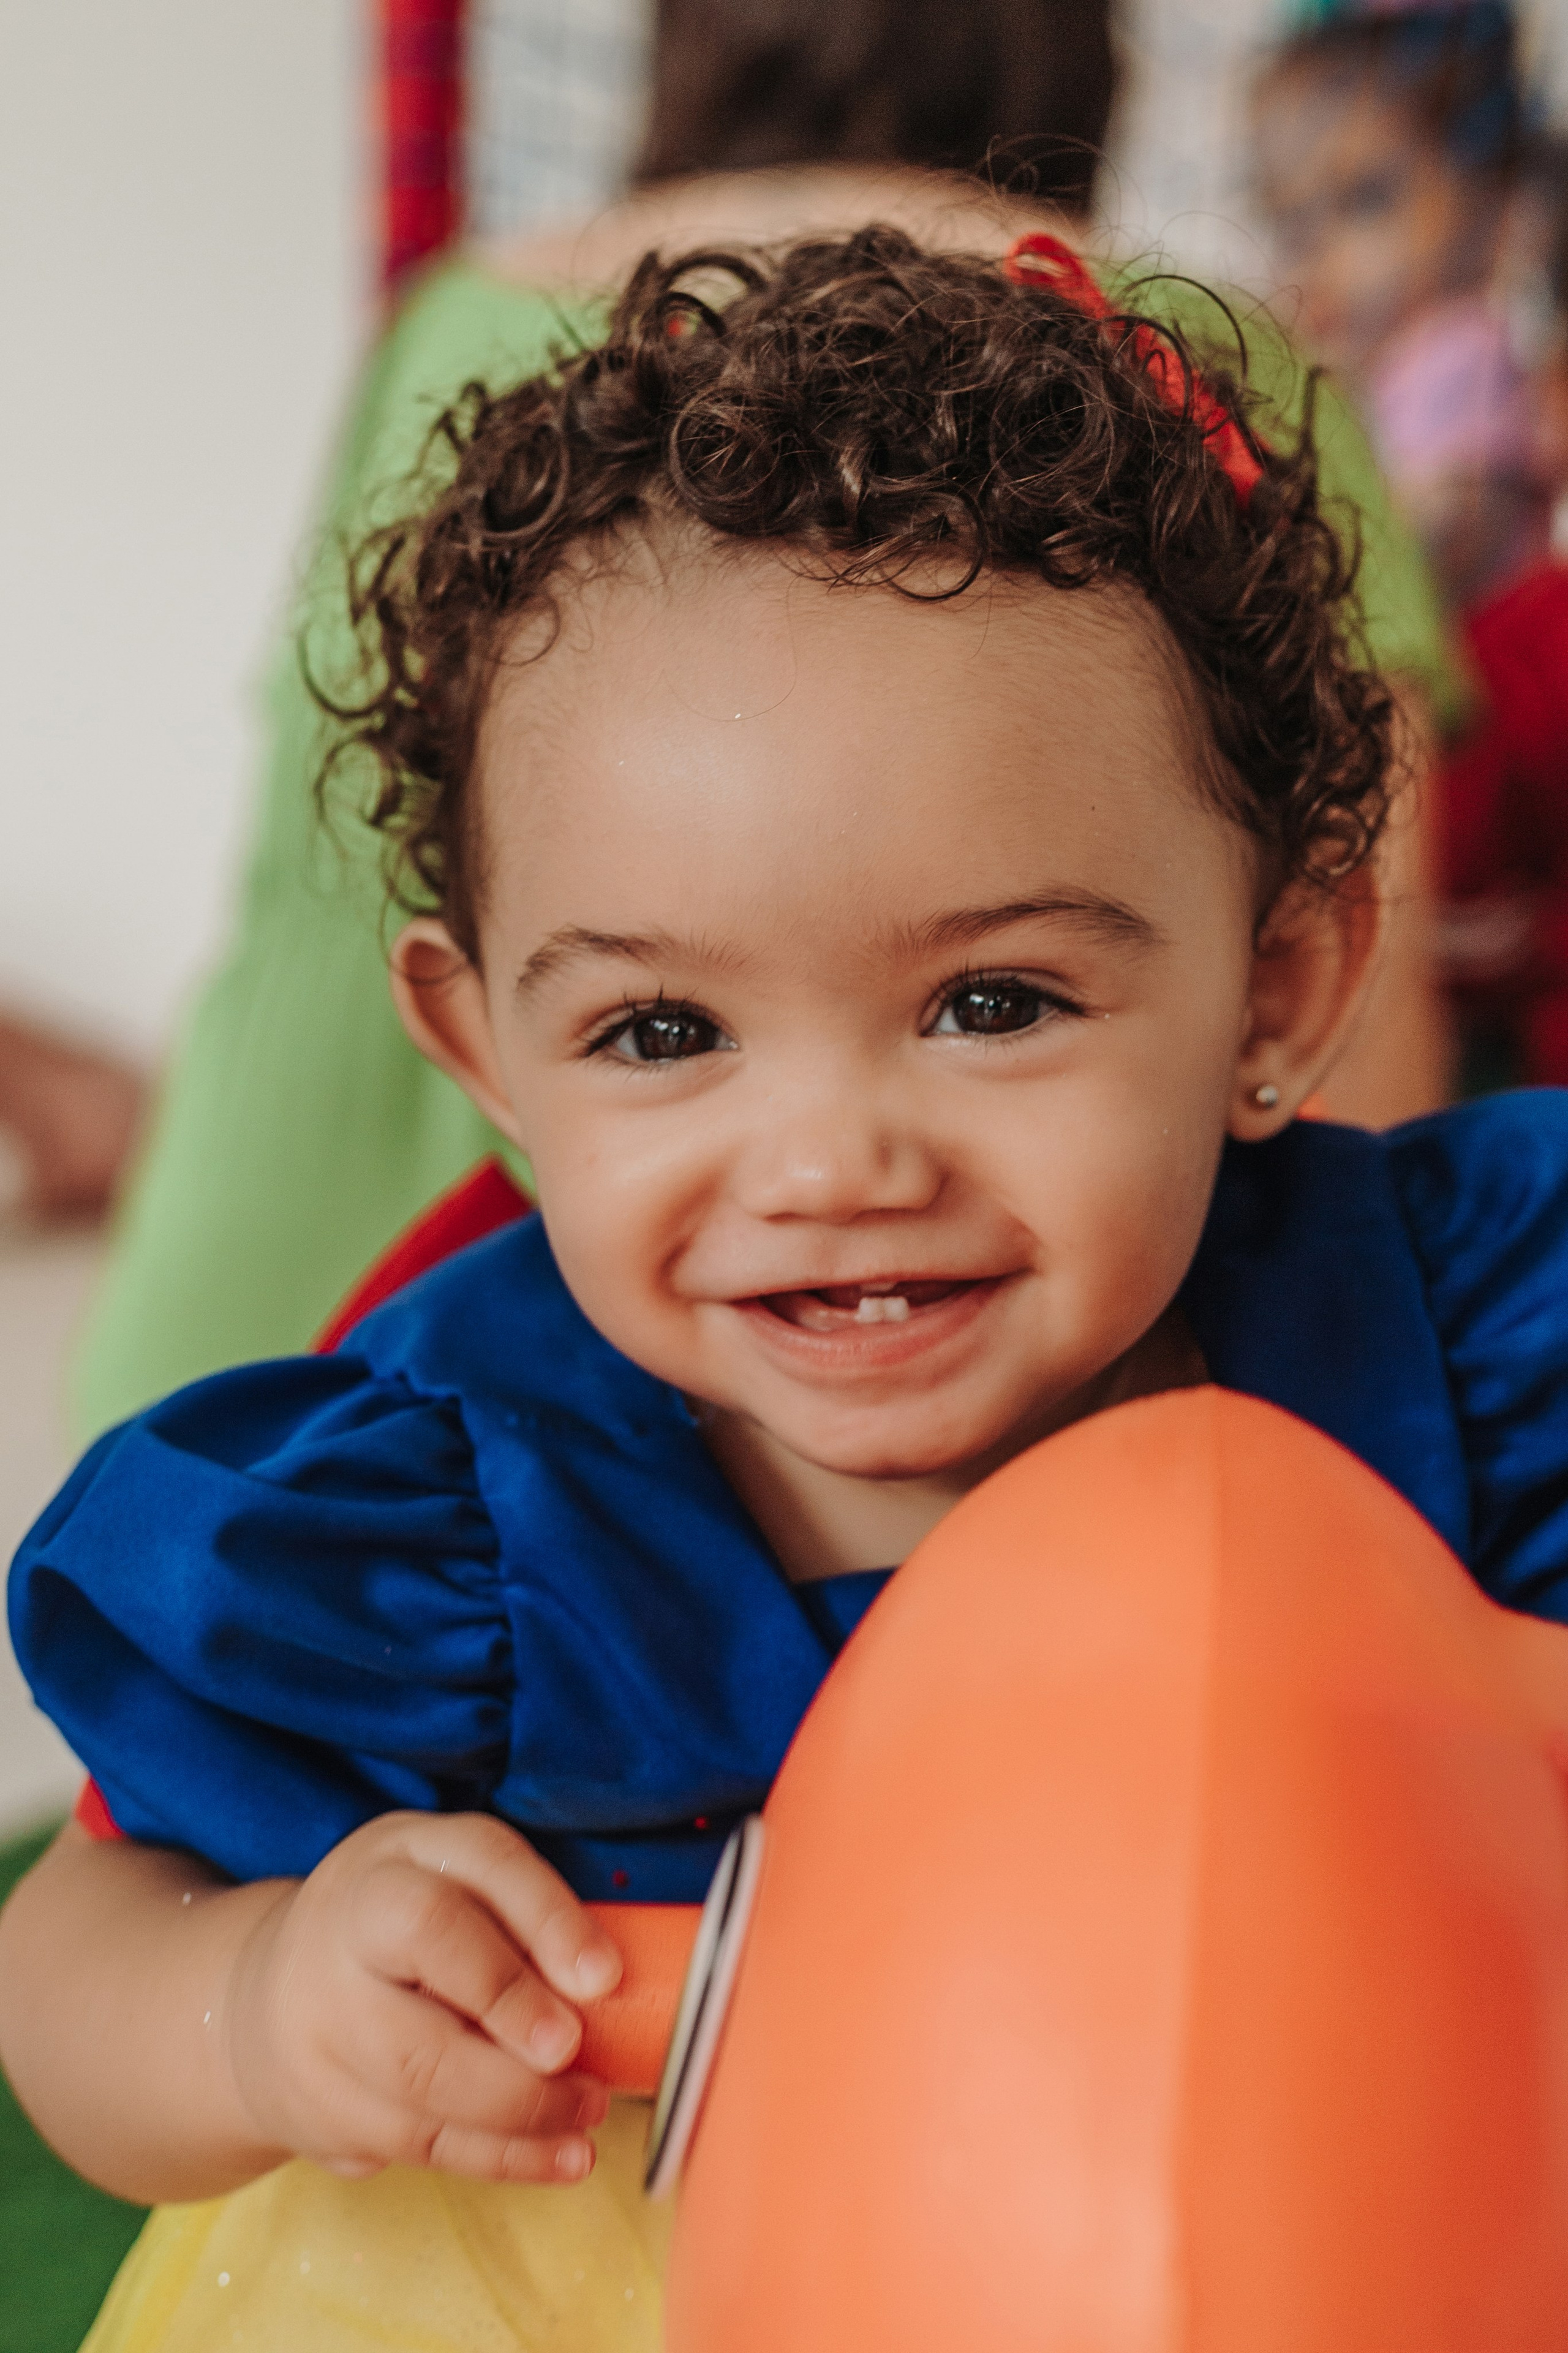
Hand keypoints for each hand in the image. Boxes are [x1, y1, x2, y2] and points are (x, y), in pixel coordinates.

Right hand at [225, 1811, 622, 2184]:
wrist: (267, 1997)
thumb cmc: (399, 1931)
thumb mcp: (454, 1885)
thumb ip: (523, 1916)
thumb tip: (603, 1985)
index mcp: (394, 1859)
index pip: (475, 1866)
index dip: (545, 1919)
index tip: (602, 1977)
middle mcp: (344, 1929)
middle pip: (431, 1963)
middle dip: (517, 2013)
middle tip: (578, 2055)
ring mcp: (322, 2025)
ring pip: (425, 2075)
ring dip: (526, 2107)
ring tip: (589, 2109)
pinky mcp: (322, 2110)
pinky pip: (424, 2144)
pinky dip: (506, 2158)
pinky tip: (564, 2156)